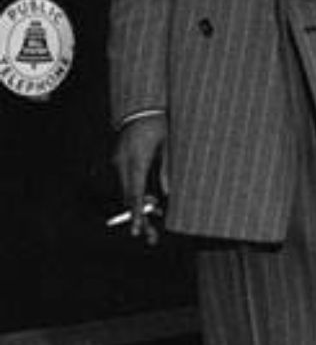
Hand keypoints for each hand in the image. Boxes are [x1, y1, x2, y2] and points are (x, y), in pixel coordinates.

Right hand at [111, 116, 168, 245]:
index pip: (135, 193)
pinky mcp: (118, 161)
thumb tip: (166, 194)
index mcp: (136, 161)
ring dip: (139, 207)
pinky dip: (137, 194)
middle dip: (139, 218)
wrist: (140, 106)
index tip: (137, 230)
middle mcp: (122, 165)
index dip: (137, 213)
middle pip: (129, 198)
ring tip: (153, 222)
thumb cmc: (159, 124)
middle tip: (149, 237)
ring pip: (126, 192)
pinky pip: (126, 183)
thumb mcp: (168, 145)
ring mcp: (118, 163)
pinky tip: (151, 202)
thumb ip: (167, 169)